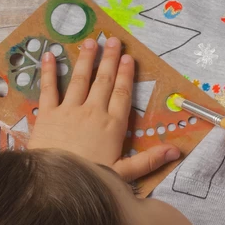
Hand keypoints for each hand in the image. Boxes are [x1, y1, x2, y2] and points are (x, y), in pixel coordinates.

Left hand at [28, 36, 179, 182]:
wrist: (56, 184)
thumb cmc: (91, 180)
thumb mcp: (124, 174)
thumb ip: (149, 160)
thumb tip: (176, 152)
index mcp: (113, 125)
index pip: (122, 94)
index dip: (125, 75)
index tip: (129, 58)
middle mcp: (93, 112)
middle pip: (103, 81)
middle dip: (109, 59)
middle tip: (113, 40)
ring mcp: (69, 110)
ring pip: (79, 79)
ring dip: (86, 59)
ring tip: (90, 42)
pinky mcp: (47, 114)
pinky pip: (49, 88)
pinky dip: (49, 71)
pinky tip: (50, 55)